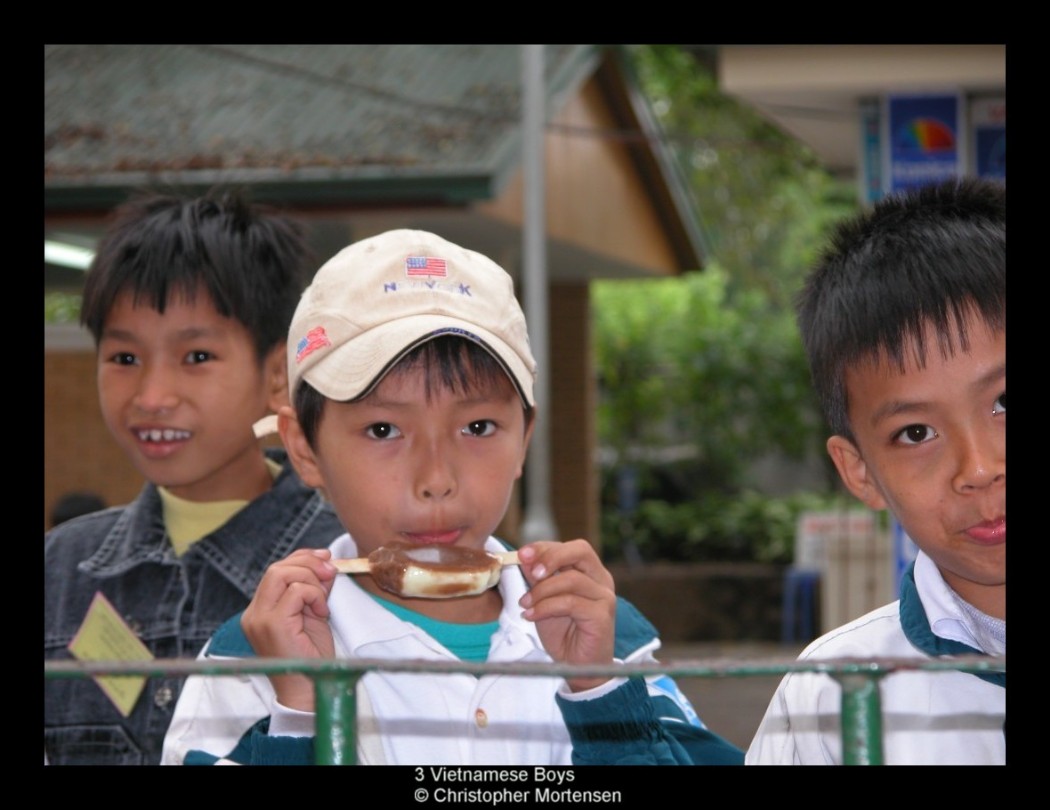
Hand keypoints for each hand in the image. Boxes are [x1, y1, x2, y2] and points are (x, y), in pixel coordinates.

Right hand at [241, 548, 338, 710]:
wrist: (309, 691)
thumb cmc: (311, 658)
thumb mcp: (313, 615)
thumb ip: (314, 590)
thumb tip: (326, 564)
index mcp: (260, 611)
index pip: (275, 571)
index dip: (302, 559)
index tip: (326, 559)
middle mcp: (254, 614)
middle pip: (276, 568)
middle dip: (308, 563)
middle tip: (331, 572)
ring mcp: (259, 619)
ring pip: (281, 573)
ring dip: (311, 579)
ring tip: (323, 601)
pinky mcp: (273, 624)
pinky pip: (295, 591)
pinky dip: (314, 594)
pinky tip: (321, 612)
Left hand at [517, 539, 616, 691]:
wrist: (576, 667)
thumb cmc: (563, 632)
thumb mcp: (543, 600)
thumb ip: (536, 579)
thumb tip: (522, 557)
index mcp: (590, 571)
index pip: (570, 548)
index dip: (545, 547)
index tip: (521, 554)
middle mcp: (601, 579)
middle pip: (580, 551)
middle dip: (550, 556)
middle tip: (529, 572)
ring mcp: (604, 596)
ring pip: (571, 579)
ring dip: (541, 590)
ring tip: (525, 604)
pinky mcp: (602, 615)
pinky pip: (570, 603)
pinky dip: (546, 607)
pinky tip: (531, 615)